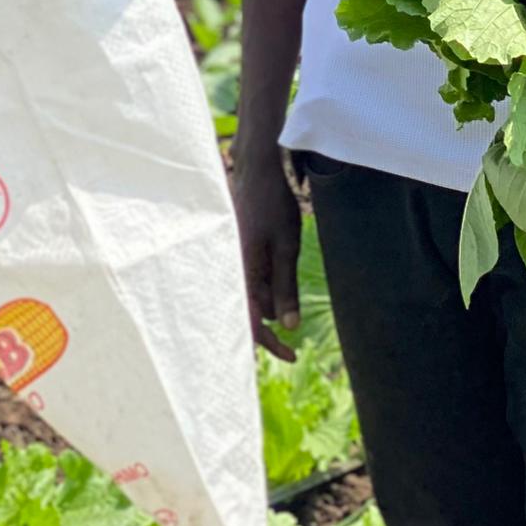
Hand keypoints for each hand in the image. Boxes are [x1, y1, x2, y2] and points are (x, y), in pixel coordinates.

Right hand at [231, 136, 303, 358]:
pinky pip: (249, 278)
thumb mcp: (287, 247)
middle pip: (252, 312)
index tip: (292, 355)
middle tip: (294, 327)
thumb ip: (285, 287)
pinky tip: (278, 271)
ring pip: (252, 295)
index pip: (253, 324)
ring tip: (288, 282)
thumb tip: (289, 327)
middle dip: (273, 320)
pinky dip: (265, 283)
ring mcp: (233, 259)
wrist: (257, 169)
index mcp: (242, 272)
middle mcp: (232, 269)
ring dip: (269, 299)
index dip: (272, 345)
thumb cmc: (273, 205)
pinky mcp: (237, 250)